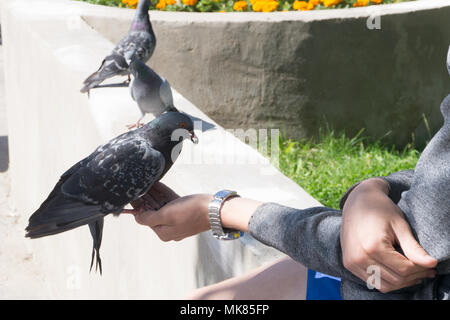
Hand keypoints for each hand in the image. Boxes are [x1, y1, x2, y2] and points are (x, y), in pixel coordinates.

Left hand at [128, 184, 212, 240]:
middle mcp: (170, 228)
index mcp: (164, 232)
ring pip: (162, 205)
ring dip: (154, 194)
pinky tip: (158, 184)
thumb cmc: (192, 212)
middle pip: (153, 211)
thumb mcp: (167, 215)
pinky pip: (171, 202)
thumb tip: (137, 217)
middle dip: (146, 198)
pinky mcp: (185, 211)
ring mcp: (178, 220)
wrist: (215, 209)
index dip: (138, 206)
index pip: (145, 218)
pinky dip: (164, 194)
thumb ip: (149, 218)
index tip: (132, 194)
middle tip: (137, 186)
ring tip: (146, 182)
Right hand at [341, 178, 437, 292]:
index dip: (421, 270)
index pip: (403, 269)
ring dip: (401, 283)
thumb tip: (432, 264)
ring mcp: (351, 262)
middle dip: (413, 277)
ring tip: (413, 273)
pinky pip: (371, 281)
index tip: (431, 266)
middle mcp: (359, 257)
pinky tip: (397, 271)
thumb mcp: (400, 226)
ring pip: (383, 285)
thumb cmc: (380, 210)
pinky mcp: (348, 263)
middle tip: (426, 270)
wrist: (357, 202)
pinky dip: (386, 280)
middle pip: (394, 280)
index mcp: (372, 246)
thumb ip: (414, 248)